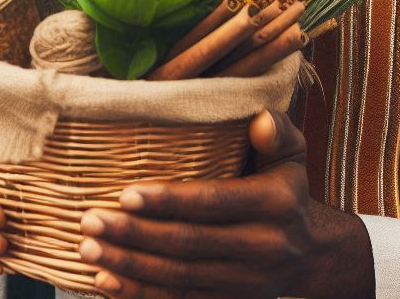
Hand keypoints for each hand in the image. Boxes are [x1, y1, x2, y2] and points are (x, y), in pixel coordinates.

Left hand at [77, 109, 373, 298]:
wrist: (310, 255)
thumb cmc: (287, 188)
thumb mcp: (293, 153)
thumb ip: (278, 131)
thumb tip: (260, 119)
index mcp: (274, 205)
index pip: (213, 203)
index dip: (169, 200)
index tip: (126, 193)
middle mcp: (262, 248)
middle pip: (188, 245)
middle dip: (134, 235)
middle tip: (90, 221)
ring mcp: (245, 284)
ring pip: (178, 279)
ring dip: (129, 266)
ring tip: (89, 249)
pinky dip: (139, 296)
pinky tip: (105, 283)